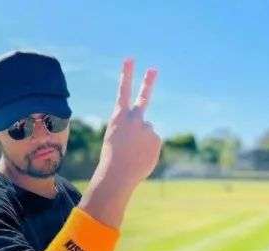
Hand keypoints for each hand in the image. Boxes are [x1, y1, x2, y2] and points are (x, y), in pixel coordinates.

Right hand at [96, 58, 162, 189]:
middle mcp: (134, 118)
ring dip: (142, 142)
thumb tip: (150, 132)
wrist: (117, 173)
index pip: (123, 92)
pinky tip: (140, 157)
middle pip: (143, 98)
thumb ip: (133, 131)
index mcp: (119, 118)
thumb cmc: (112, 159)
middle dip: (148, 82)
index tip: (130, 59)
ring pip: (147, 132)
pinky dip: (148, 151)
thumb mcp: (117, 141)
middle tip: (153, 69)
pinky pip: (153, 143)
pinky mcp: (156, 138)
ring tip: (133, 153)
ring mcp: (147, 127)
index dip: (126, 75)